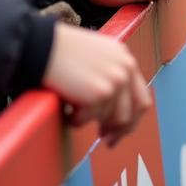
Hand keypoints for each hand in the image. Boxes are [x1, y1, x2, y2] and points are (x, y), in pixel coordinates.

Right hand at [42, 24, 150, 145]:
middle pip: (129, 114)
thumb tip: (115, 110)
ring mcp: (115, 81)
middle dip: (117, 132)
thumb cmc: (63, 52)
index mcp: (126, 59)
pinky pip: (88, 120)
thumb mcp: (97, 58)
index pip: (140, 98)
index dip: (131, 120)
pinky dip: (74, 119)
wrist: (45, 45)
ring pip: (108, 119)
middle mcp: (126, 69)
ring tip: (73, 109)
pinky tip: (65, 107)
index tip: (119, 132)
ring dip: (89, 119)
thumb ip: (111, 75)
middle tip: (105, 140)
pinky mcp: (100, 93)